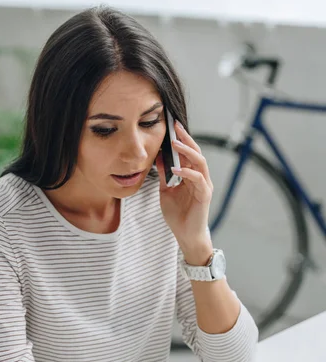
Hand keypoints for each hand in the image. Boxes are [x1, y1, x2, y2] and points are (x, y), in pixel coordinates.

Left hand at [156, 121, 213, 262]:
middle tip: (175, 127)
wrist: (186, 235)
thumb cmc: (178, 215)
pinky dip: (187, 172)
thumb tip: (157, 158)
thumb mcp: (166, 191)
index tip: (171, 126)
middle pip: (196, 153)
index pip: (188, 153)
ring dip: (187, 151)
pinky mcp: (204, 195)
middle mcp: (200, 178)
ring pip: (200, 162)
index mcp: (192, 176)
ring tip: (175, 143)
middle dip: (186, 139)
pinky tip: (175, 168)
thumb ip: (164, 175)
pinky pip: (197, 178)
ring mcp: (204, 185)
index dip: (181, 140)